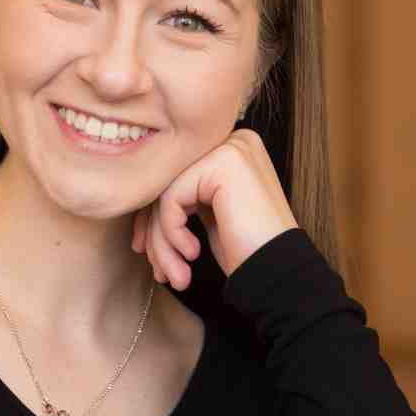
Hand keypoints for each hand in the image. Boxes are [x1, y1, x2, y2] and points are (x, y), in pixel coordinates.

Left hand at [130, 128, 298, 289]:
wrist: (280, 271)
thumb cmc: (248, 250)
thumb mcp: (210, 215)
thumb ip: (182, 196)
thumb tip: (136, 201)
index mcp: (231, 149)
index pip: (175, 177)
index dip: (153, 217)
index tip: (147, 252)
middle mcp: (233, 140)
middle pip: (168, 183)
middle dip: (155, 231)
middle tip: (157, 269)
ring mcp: (229, 148)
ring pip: (165, 192)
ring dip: (161, 241)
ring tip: (173, 275)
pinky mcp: (222, 164)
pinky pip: (171, 198)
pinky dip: (171, 233)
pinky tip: (192, 254)